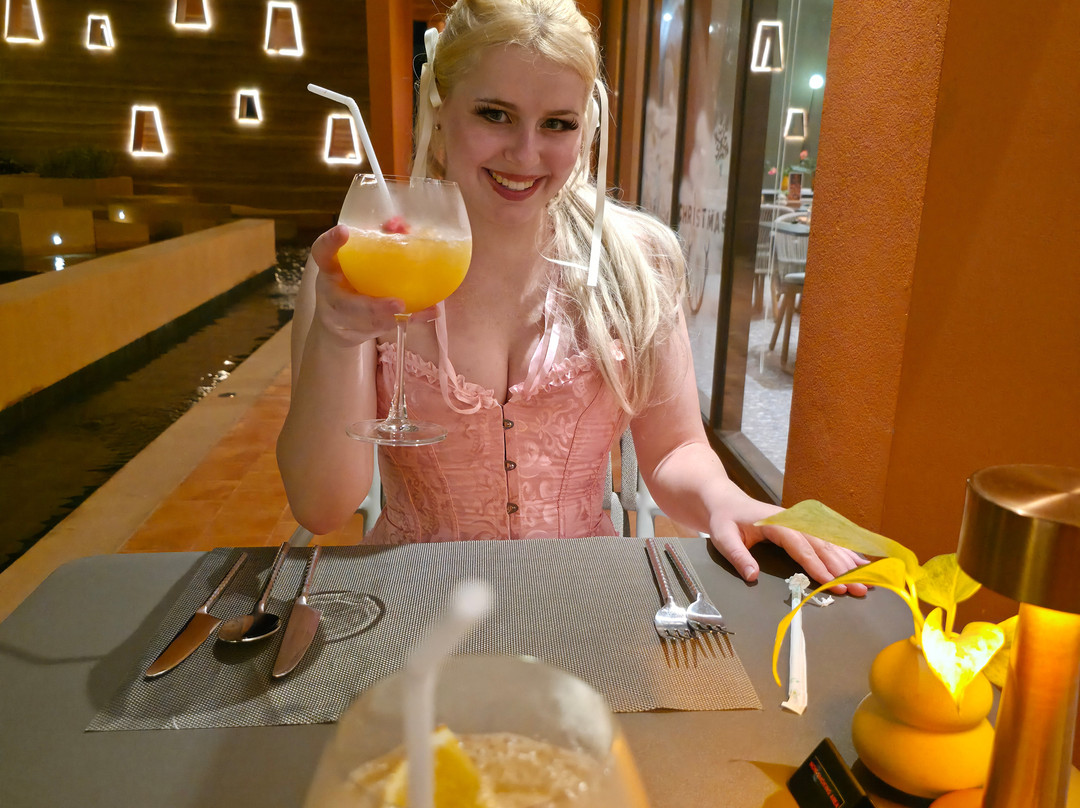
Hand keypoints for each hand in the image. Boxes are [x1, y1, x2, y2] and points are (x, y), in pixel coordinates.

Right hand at [309, 224, 403, 346]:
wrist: (338, 322)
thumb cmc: (351, 281)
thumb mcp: (356, 262)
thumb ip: (377, 243)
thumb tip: (403, 225)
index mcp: (328, 268)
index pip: (321, 252)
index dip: (330, 242)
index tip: (344, 231)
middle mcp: (332, 293)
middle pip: (346, 303)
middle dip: (371, 305)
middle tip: (396, 302)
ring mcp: (343, 316)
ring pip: (364, 321)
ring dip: (386, 317)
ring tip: (405, 309)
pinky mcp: (359, 330)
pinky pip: (385, 327)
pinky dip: (410, 319)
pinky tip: (431, 311)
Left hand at [707, 500, 868, 595]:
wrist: (724, 500)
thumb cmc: (724, 519)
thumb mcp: (723, 537)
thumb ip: (737, 555)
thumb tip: (752, 576)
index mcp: (776, 522)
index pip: (800, 545)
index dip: (817, 564)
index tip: (832, 582)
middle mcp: (793, 520)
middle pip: (822, 545)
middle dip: (841, 568)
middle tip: (858, 588)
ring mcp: (799, 523)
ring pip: (829, 542)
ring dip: (848, 562)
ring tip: (866, 581)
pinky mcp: (802, 527)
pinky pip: (827, 539)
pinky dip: (845, 552)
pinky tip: (861, 563)